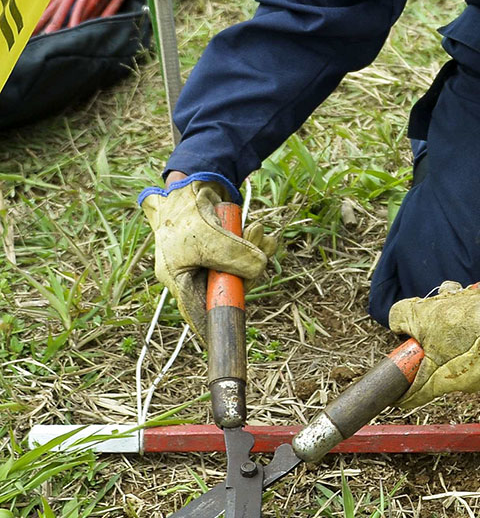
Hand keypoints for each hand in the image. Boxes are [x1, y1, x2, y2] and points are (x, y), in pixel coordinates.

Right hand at [138, 172, 276, 343]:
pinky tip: (260, 231)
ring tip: (257, 231)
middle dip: (249, 272)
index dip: (217, 326)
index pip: (199, 312)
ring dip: (256, 251)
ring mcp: (213, 262)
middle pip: (229, 290)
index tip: (232, 338)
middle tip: (260, 249)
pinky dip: (258, 244)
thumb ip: (233, 257)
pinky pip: (249, 254)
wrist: (191, 180)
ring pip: (244, 270)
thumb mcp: (208, 238)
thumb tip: (260, 270)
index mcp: (180, 280)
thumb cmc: (186, 213)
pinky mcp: (227, 248)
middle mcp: (197, 275)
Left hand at [388, 280, 479, 409]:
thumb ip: (403, 318)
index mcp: (442, 379)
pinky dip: (472, 320)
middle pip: (434, 359)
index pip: (415, 394)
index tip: (393, 388)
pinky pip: (476, 338)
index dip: (401, 389)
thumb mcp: (426, 314)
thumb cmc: (474, 323)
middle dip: (429, 332)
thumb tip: (398, 323)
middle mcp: (463, 381)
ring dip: (452, 318)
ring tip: (459, 295)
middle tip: (432, 310)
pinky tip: (478, 299)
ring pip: (455, 343)